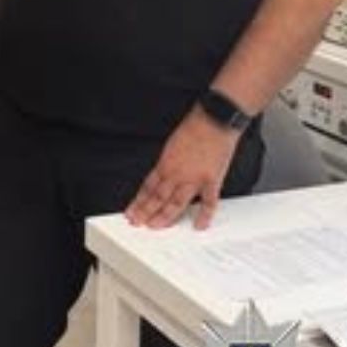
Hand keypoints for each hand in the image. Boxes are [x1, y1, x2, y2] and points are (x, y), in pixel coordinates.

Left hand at [125, 106, 241, 229]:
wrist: (214, 119)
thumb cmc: (194, 127)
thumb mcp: (171, 144)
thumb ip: (167, 163)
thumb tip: (161, 177)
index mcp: (165, 163)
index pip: (148, 187)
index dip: (139, 201)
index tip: (132, 211)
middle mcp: (176, 173)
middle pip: (158, 197)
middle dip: (146, 212)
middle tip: (137, 223)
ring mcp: (194, 179)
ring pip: (176, 203)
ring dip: (164, 217)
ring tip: (156, 227)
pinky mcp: (212, 180)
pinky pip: (208, 202)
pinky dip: (204, 215)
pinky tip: (199, 226)